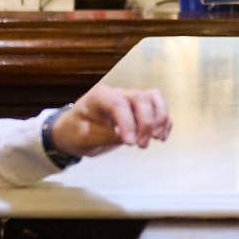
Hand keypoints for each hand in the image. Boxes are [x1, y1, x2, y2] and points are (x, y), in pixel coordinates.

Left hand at [51, 85, 171, 157]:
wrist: (74, 131)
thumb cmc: (76, 132)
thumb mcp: (85, 137)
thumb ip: (107, 135)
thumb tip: (131, 137)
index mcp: (99, 96)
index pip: (118, 103)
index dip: (128, 123)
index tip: (130, 144)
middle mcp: (117, 93)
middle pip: (140, 98)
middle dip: (146, 123)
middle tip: (141, 146)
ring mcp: (129, 99)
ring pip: (154, 98)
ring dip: (160, 119)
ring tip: (157, 139)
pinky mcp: (138, 109)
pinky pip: (158, 107)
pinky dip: (164, 121)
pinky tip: (161, 137)